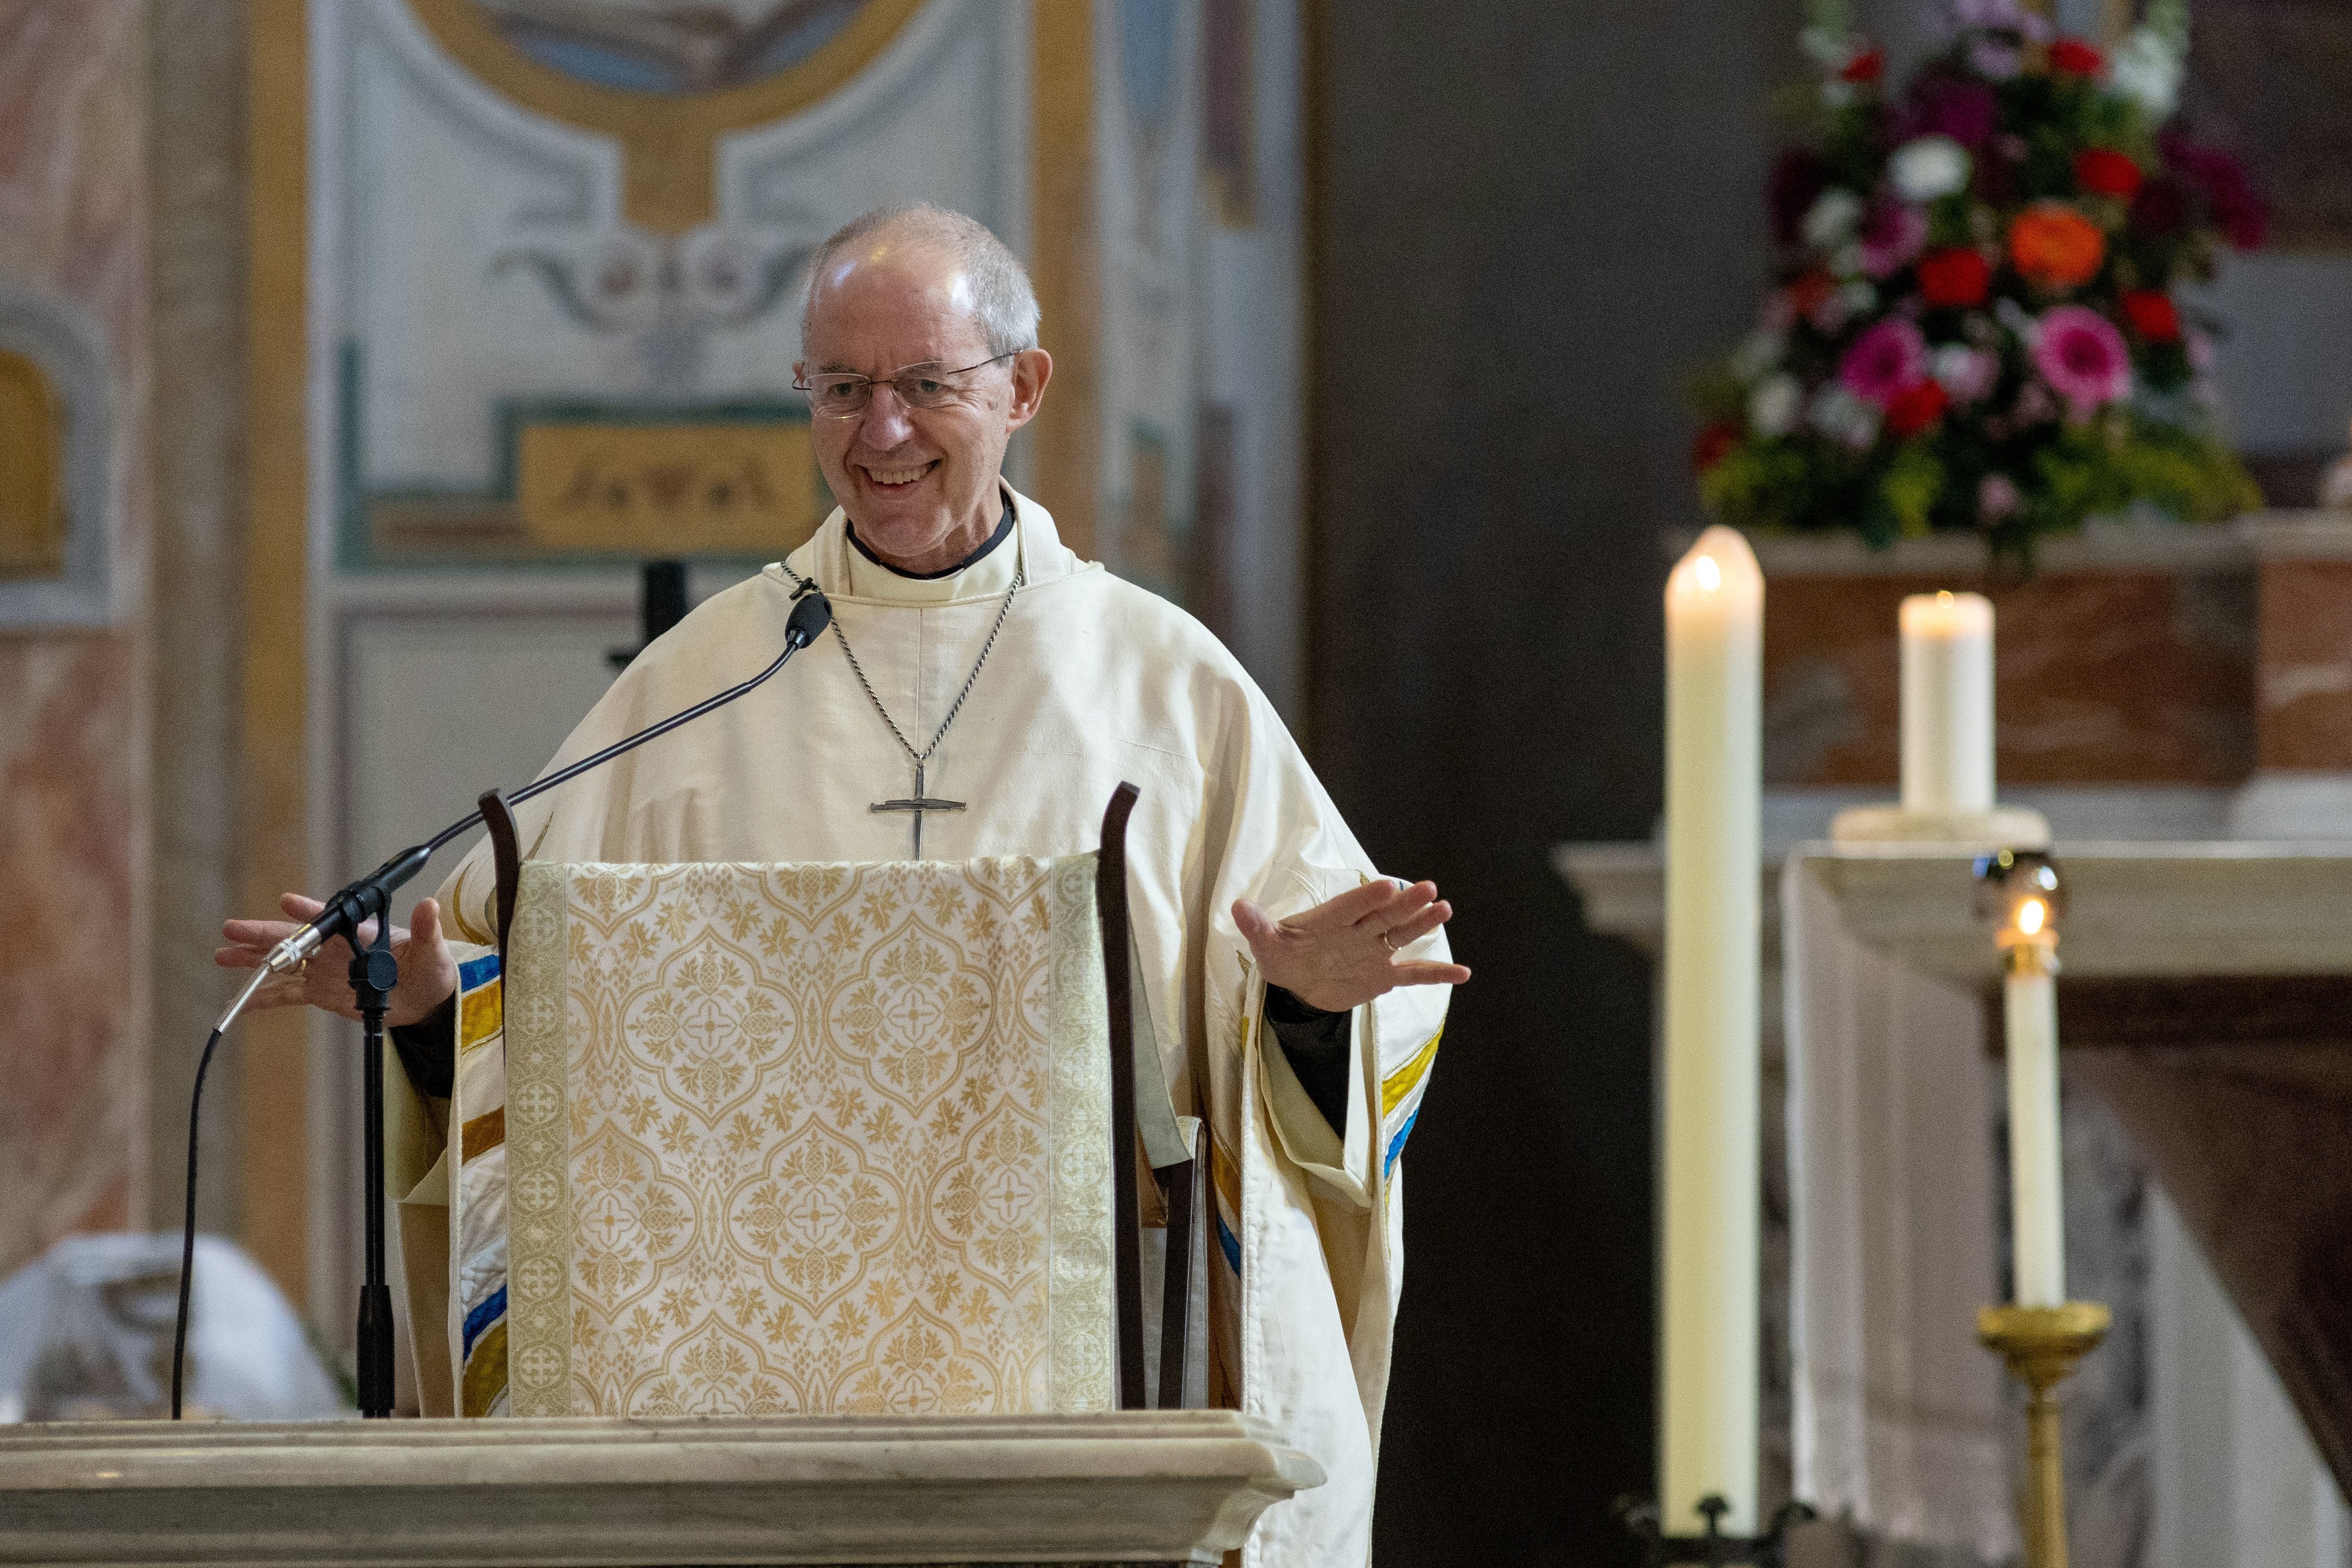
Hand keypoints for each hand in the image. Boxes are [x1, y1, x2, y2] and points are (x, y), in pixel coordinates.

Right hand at [215, 893, 459, 1026]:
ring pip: (284, 963)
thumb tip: (429, 905)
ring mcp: (325, 970)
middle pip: (295, 938)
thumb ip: (426, 930)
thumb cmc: (430, 968)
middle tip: (231, 929)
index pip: (329, 918)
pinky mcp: (322, 993)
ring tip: (222, 955)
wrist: (426, 1000)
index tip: (287, 902)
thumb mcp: (432, 950)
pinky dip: (264, 998)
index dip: (307, 910)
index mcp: (358, 933)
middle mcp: (335, 949)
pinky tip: (241, 1002)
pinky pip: (288, 995)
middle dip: (263, 933)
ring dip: (254, 961)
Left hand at [1232, 879, 1470, 1014]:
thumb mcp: (1266, 945)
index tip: (1384, 885)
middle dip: (1404, 903)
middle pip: (1384, 915)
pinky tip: (1463, 973)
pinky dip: (1436, 974)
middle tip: (1429, 888)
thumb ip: (1257, 927)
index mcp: (1332, 919)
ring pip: (1401, 936)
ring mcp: (1374, 952)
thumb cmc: (1283, 955)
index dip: (1366, 897)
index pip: (1350, 906)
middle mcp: (1359, 931)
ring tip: (1444, 909)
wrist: (1299, 982)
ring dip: (1422, 925)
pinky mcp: (1384, 975)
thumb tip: (1236, 907)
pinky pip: (1413, 974)